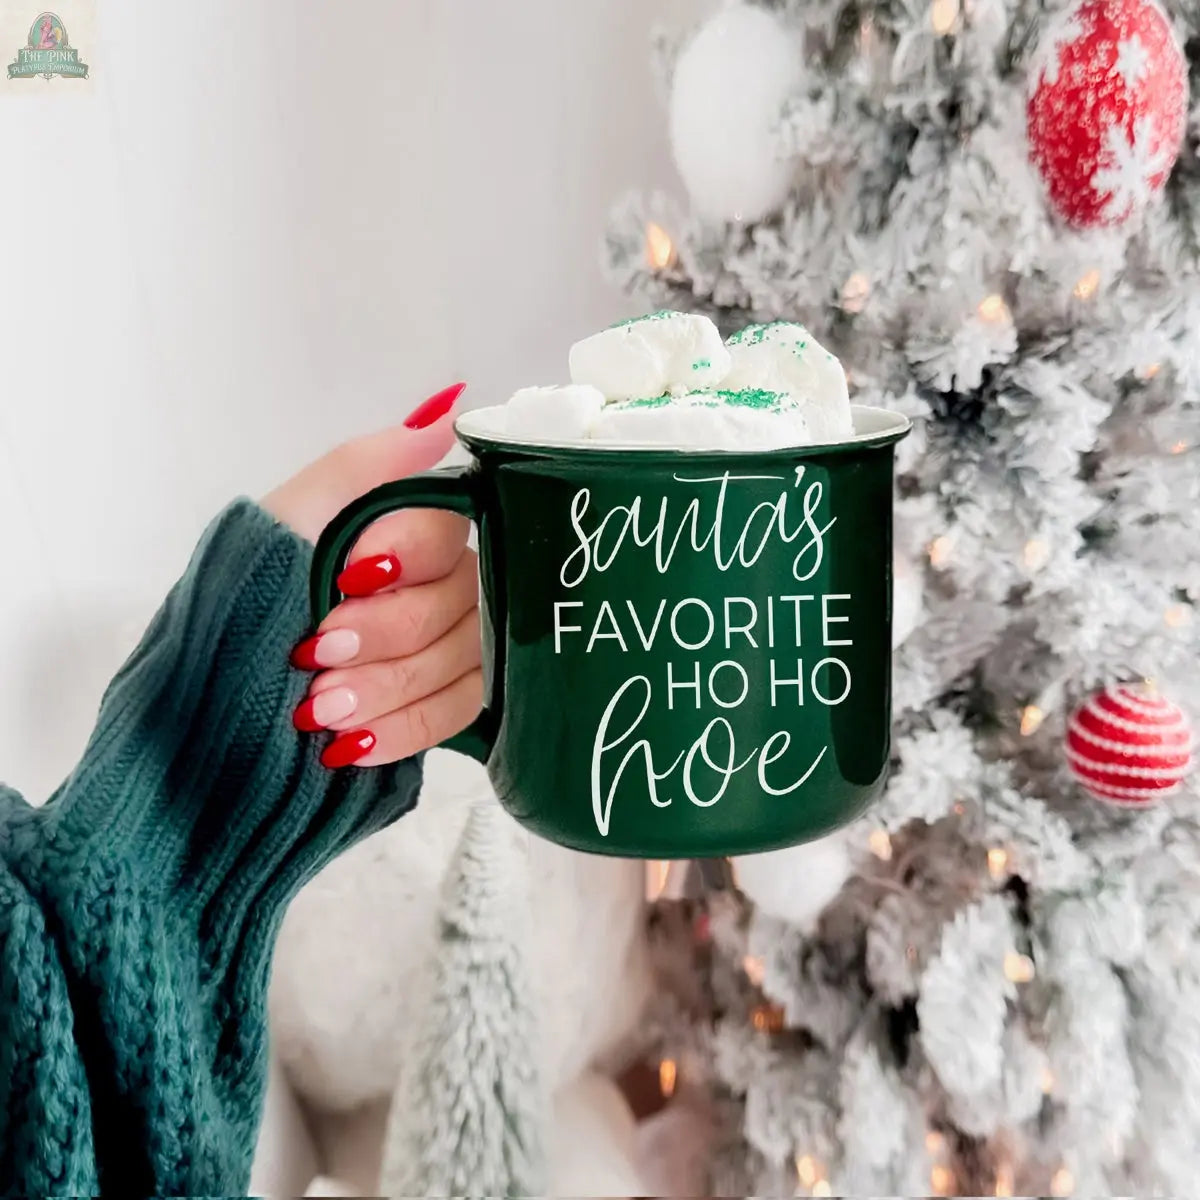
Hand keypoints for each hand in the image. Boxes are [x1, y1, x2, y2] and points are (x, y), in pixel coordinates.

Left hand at [262, 383, 481, 767]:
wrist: (211, 694)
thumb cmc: (244, 597)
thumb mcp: (286, 520)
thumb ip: (365, 467)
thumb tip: (445, 409)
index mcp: (404, 529)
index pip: (442, 534)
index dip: (399, 560)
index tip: (341, 579)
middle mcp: (441, 581)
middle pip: (454, 604)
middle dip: (380, 635)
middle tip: (312, 654)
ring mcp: (449, 644)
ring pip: (458, 663)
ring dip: (384, 689)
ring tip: (317, 710)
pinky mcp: (446, 700)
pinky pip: (456, 715)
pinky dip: (402, 730)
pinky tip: (353, 743)